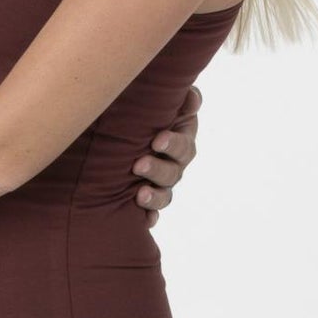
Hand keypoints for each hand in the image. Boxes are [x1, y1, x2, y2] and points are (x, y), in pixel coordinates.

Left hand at [132, 85, 200, 227]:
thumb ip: (182, 100)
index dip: (173, 145)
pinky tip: (145, 221)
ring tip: (140, 195)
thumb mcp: (166, 103)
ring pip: (164, 195)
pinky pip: (152, 213)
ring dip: (154, 197)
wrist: (125, 130)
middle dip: (157, 170)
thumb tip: (191, 96)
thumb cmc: (148, 112)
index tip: (157, 140)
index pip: (183, 146)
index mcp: (181, 142)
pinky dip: (150, 218)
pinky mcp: (147, 199)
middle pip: (173, 173)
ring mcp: (161, 185)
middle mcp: (174, 166)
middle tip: (139, 165)